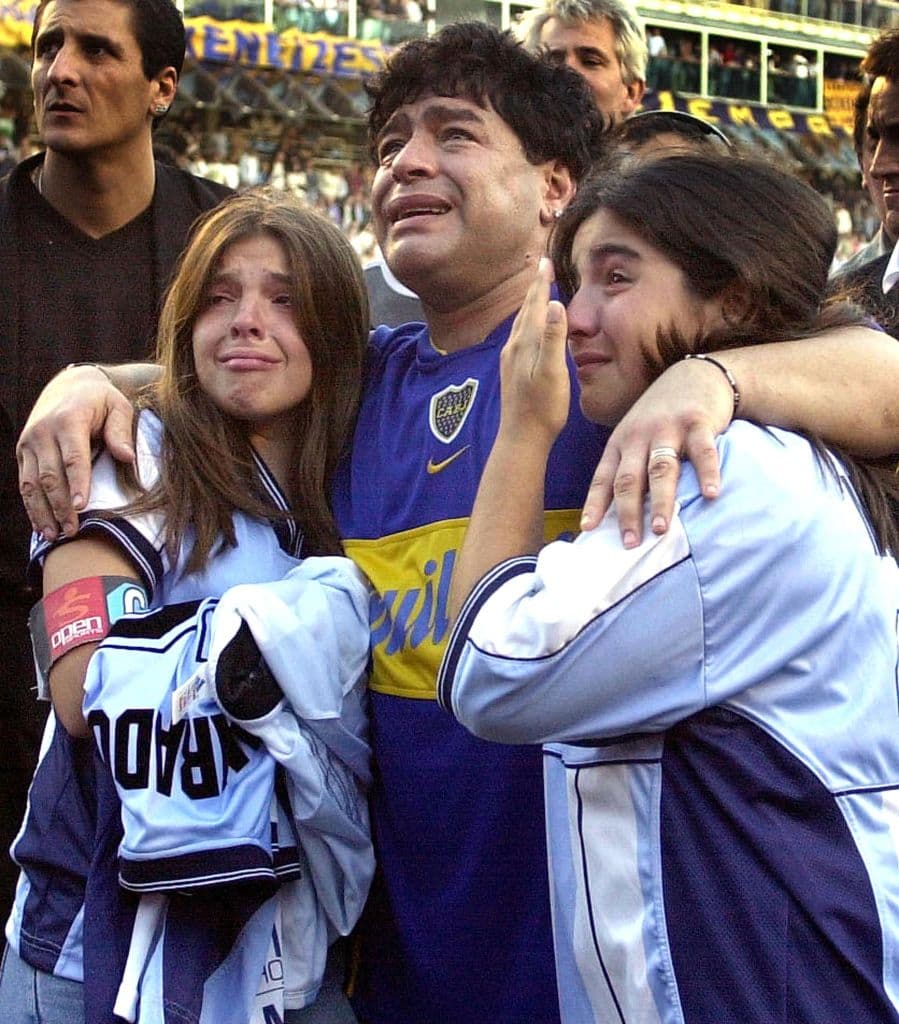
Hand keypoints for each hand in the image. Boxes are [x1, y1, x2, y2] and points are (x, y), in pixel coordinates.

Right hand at [16, 365, 135, 540]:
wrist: (68, 385)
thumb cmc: (100, 400)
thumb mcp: (118, 406)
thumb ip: (121, 430)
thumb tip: (127, 457)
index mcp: (68, 420)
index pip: (73, 457)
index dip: (76, 483)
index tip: (81, 506)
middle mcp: (43, 432)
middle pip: (50, 475)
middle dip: (60, 506)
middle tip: (73, 531)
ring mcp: (29, 443)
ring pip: (31, 483)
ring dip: (42, 512)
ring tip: (55, 536)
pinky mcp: (22, 452)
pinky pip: (24, 483)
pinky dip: (31, 506)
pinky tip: (40, 526)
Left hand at [498, 258, 569, 446]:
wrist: (521, 438)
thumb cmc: (542, 408)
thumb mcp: (552, 372)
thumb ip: (552, 337)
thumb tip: (555, 304)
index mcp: (525, 343)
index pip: (535, 304)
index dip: (542, 282)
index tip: (546, 260)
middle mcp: (513, 347)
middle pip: (525, 309)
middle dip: (535, 287)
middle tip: (541, 266)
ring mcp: (510, 359)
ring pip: (520, 322)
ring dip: (529, 304)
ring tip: (536, 291)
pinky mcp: (511, 371)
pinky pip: (519, 336)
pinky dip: (526, 322)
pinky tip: (527, 329)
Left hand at [580, 356, 734, 545]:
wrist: (695, 375)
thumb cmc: (660, 416)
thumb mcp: (634, 435)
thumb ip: (627, 467)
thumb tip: (614, 513)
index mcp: (620, 443)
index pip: (603, 477)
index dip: (595, 503)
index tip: (588, 528)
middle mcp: (639, 436)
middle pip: (630, 478)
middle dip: (627, 512)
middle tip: (629, 542)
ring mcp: (669, 428)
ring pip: (661, 469)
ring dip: (660, 500)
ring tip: (661, 528)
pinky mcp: (698, 422)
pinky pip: (704, 452)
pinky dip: (707, 474)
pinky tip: (711, 495)